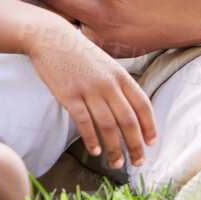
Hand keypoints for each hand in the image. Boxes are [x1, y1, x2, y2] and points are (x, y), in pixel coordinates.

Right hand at [22, 14, 156, 167]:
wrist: (49, 37)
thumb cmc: (77, 52)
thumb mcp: (105, 63)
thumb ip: (117, 85)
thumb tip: (129, 110)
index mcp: (120, 75)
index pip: (143, 106)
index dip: (149, 127)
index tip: (151, 144)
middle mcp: (108, 84)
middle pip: (128, 121)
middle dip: (135, 145)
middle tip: (137, 162)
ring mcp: (88, 90)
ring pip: (108, 126)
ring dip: (114, 149)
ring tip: (116, 162)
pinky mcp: (69, 95)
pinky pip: (84, 123)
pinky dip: (91, 140)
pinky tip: (95, 151)